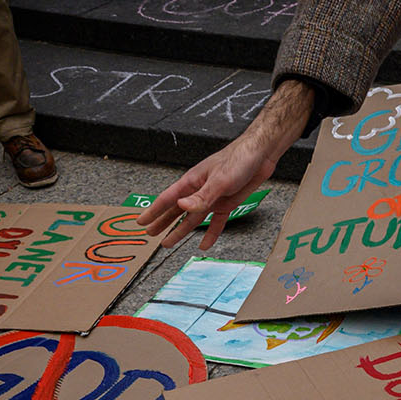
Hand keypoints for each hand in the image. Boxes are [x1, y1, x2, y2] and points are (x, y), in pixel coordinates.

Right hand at [138, 78, 315, 250]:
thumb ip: (202, 196)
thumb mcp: (219, 180)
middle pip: (176, 211)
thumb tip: (181, 207)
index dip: (153, 211)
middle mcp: (199, 191)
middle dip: (162, 222)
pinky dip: (210, 233)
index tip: (140, 222)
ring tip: (168, 243)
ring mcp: (212, 198)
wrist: (260, 155)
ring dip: (180, 231)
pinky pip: (216, 222)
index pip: (167, 199)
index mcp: (192, 182)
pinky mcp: (226, 203)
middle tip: (149, 234)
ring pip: (192, 218)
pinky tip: (204, 244)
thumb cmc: (238, 160)